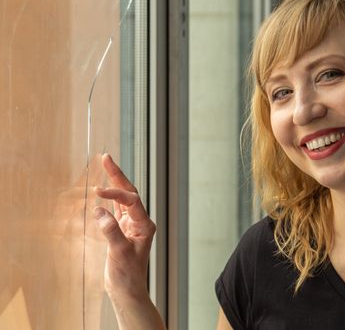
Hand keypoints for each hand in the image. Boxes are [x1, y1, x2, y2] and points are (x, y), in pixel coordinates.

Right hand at [93, 153, 155, 301]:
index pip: (132, 200)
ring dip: (114, 182)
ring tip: (106, 164)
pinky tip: (104, 190)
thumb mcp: (119, 253)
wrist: (127, 290)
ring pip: (123, 198)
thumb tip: (100, 211)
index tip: (97, 193)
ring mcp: (132, 224)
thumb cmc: (127, 274)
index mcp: (145, 224)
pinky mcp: (123, 230)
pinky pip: (117, 208)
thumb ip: (111, 231)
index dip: (115, 193)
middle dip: (118, 175)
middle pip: (130, 192)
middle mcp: (140, 221)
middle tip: (106, 157)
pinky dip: (110, 198)